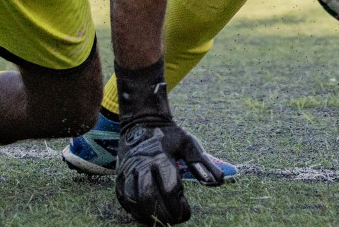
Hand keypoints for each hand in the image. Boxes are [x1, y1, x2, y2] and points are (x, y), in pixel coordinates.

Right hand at [114, 62, 223, 224]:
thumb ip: (203, 164)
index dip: (179, 206)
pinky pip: (124, 198)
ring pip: (135, 200)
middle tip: (177, 219)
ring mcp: (128, 171)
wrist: (142, 121)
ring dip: (149, 215)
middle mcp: (141, 165)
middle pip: (150, 198)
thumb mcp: (189, 144)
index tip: (187, 213)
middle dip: (165, 214)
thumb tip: (219, 181)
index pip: (169, 189)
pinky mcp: (119, 176)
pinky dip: (135, 211)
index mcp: (160, 157)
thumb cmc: (169, 134)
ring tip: (162, 220)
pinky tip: (146, 216)